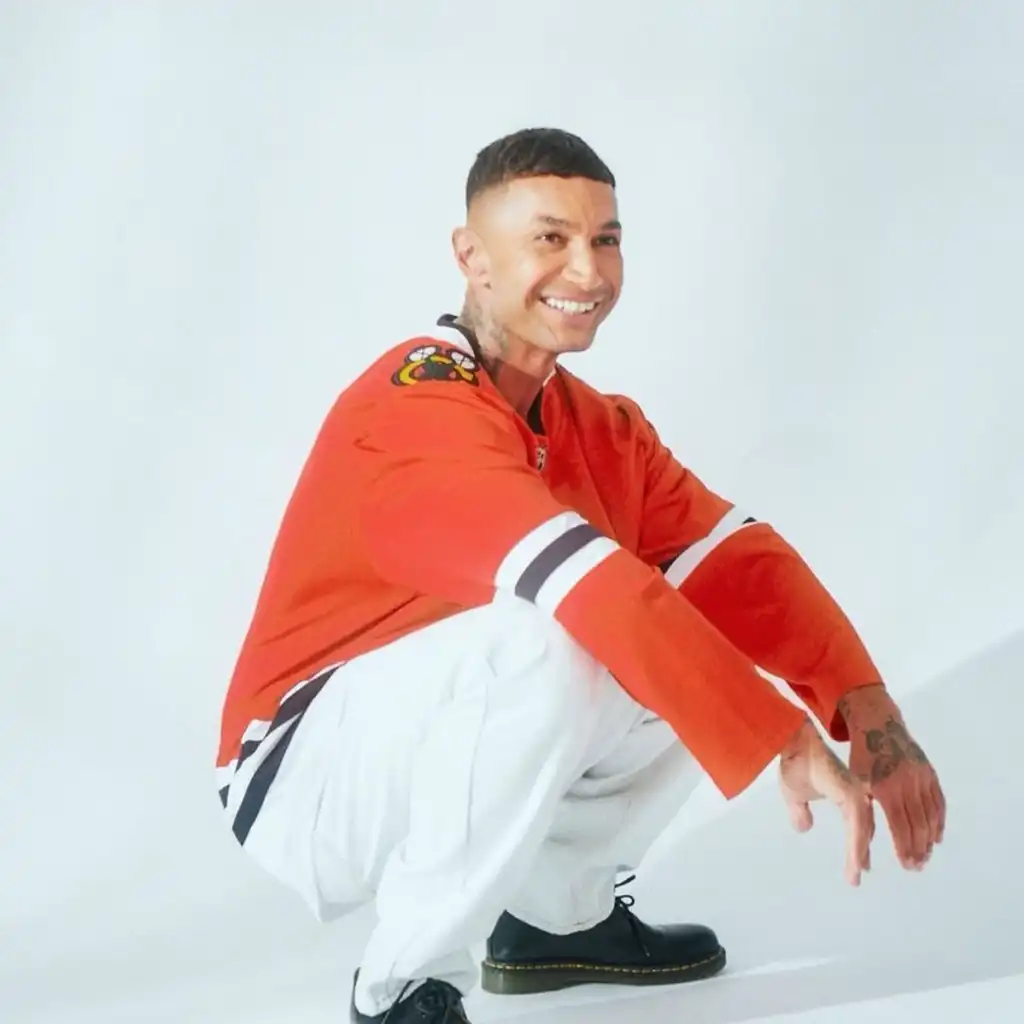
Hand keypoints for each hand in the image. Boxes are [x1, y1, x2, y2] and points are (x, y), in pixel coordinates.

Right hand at [779, 719, 874, 885]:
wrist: (793, 743)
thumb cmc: (794, 763)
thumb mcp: (794, 795)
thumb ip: (799, 811)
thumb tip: (804, 828)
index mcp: (845, 793)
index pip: (856, 822)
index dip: (858, 842)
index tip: (861, 864)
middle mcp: (855, 794)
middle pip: (863, 829)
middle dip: (861, 850)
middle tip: (862, 872)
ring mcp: (855, 794)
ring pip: (861, 831)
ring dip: (858, 853)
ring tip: (856, 874)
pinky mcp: (851, 795)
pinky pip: (856, 827)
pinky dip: (856, 845)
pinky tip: (855, 861)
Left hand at [839, 687, 945, 870]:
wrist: (879, 725)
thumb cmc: (861, 757)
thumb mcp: (855, 782)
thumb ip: (861, 810)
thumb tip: (861, 843)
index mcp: (885, 788)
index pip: (900, 826)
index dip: (905, 848)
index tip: (906, 865)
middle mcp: (907, 784)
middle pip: (918, 825)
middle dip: (918, 849)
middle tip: (917, 867)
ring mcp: (921, 777)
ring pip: (930, 816)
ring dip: (930, 839)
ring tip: (926, 856)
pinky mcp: (930, 773)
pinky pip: (938, 802)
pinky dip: (939, 821)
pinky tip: (936, 837)